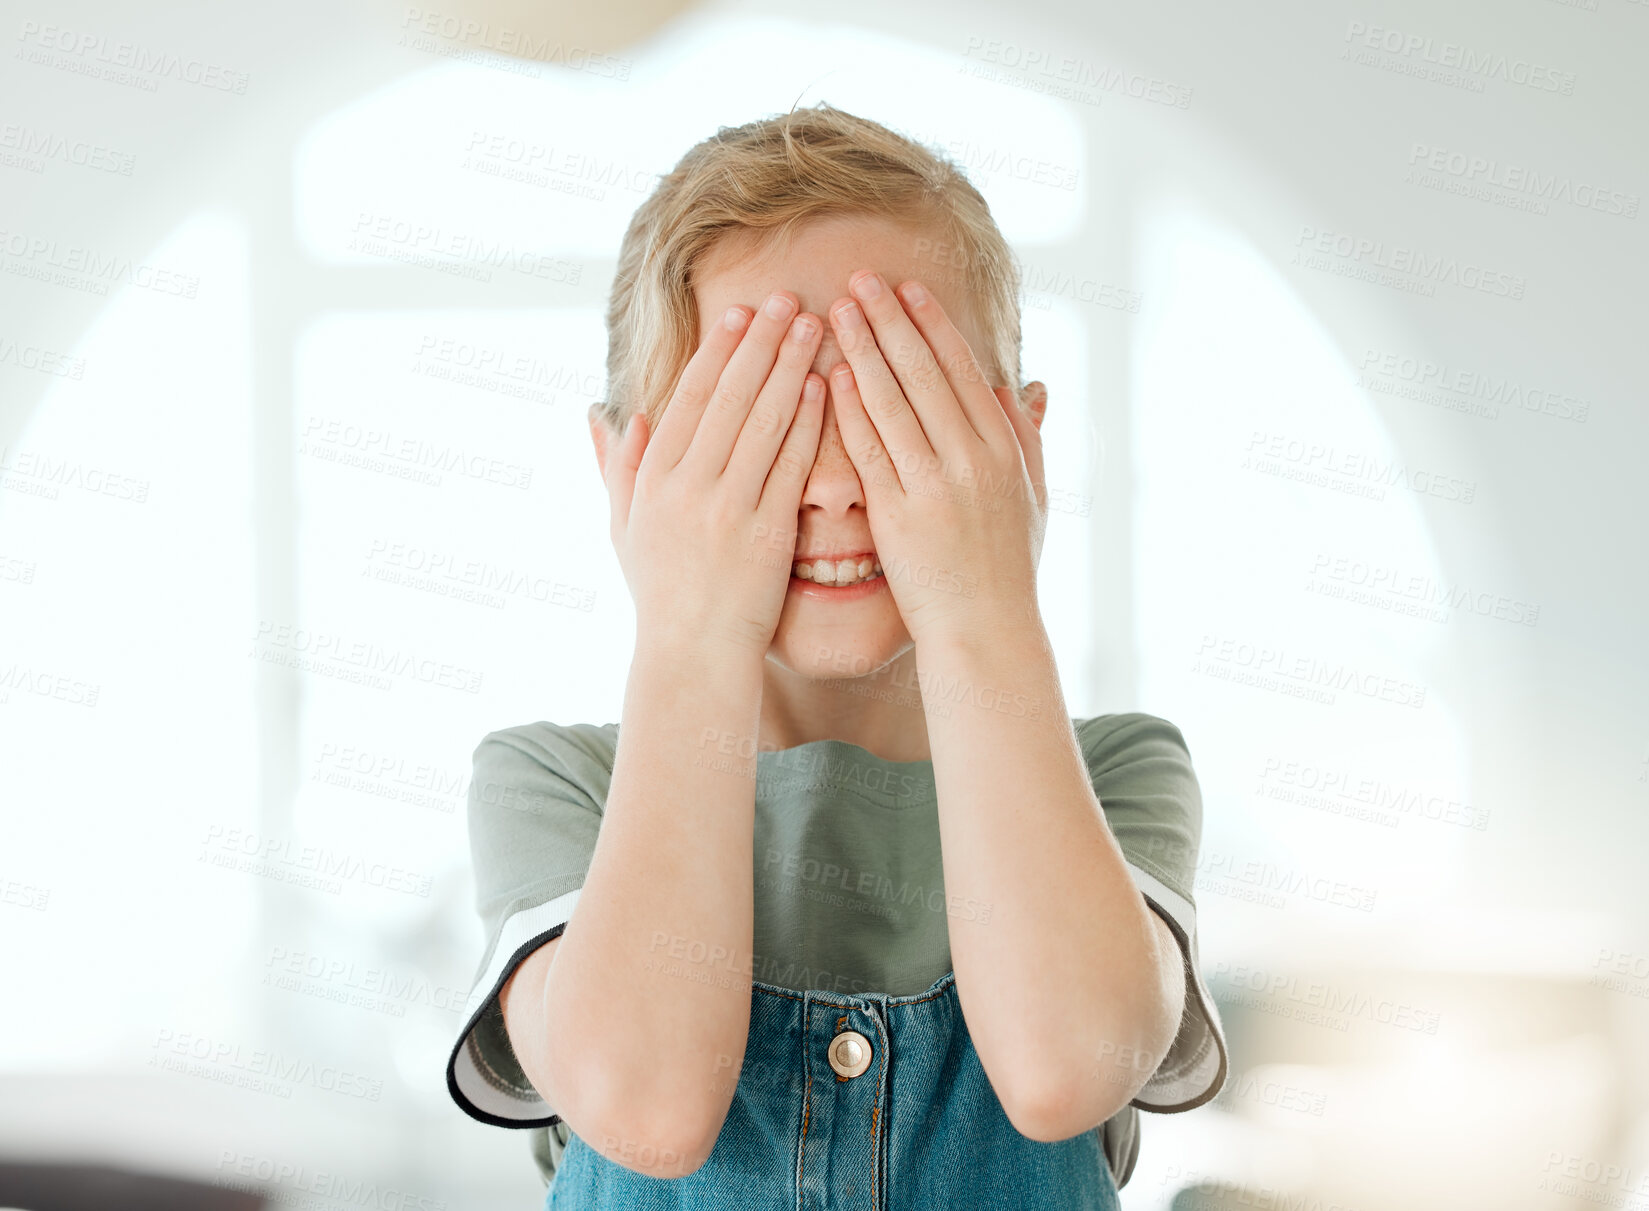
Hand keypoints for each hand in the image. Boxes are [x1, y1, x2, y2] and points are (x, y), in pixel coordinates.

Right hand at [603, 292, 826, 656]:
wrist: (691, 657)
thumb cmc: (661, 594)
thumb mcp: (623, 530)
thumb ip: (617, 469)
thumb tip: (604, 415)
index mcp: (654, 477)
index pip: (691, 397)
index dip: (718, 351)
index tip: (740, 313)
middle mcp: (688, 485)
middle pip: (731, 397)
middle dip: (761, 342)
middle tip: (787, 299)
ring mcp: (728, 508)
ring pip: (765, 421)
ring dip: (790, 368)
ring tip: (814, 327)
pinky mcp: (767, 533)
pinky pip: (791, 466)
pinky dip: (808, 424)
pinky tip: (825, 389)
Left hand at [825, 271, 1046, 649]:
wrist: (986, 633)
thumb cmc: (1007, 570)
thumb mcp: (1033, 499)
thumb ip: (1027, 439)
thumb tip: (1025, 386)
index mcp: (1003, 450)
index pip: (961, 371)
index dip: (931, 325)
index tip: (906, 288)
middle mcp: (972, 460)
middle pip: (924, 374)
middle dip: (889, 320)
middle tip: (859, 280)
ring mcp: (934, 487)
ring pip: (893, 402)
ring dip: (862, 350)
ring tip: (835, 312)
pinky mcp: (898, 516)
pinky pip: (869, 451)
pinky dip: (850, 409)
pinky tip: (830, 376)